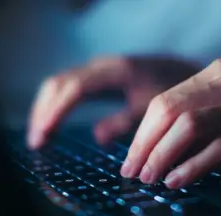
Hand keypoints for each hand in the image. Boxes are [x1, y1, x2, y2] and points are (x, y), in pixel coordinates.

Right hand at [27, 56, 198, 148]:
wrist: (184, 72)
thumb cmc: (172, 92)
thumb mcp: (153, 110)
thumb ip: (126, 122)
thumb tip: (97, 136)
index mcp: (115, 71)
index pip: (75, 88)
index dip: (56, 111)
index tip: (43, 135)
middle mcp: (101, 66)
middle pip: (58, 84)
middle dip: (43, 112)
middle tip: (37, 144)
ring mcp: (97, 69)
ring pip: (59, 85)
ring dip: (45, 110)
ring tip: (39, 139)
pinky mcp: (97, 77)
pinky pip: (67, 89)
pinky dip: (56, 107)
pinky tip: (52, 126)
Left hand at [120, 58, 220, 188]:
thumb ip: (206, 114)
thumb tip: (162, 145)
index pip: (166, 99)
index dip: (142, 131)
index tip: (132, 158)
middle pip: (170, 110)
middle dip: (144, 145)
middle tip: (132, 173)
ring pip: (190, 126)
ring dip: (161, 155)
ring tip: (149, 179)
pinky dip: (193, 166)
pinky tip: (177, 182)